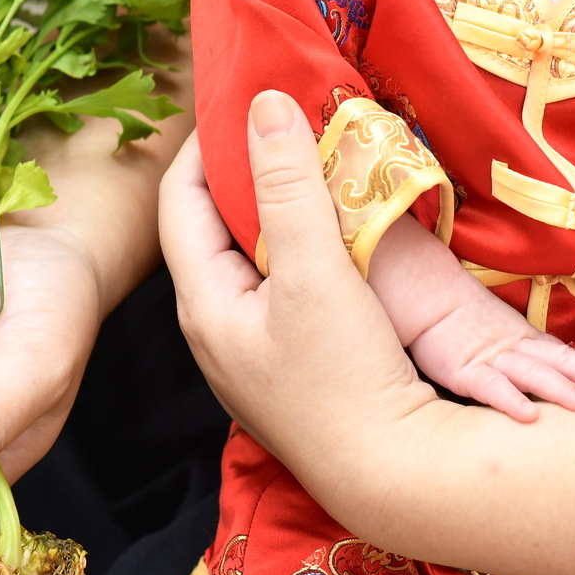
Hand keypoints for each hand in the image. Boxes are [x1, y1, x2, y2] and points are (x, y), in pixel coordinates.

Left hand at [162, 94, 443, 471]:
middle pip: (213, 226)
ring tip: (316, 167)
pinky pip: (282, 286)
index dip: (206, 142)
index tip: (246, 98)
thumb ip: (288, 185)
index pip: (179, 199)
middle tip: (287, 124)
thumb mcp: (316, 269)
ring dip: (278, 209)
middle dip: (245, 170)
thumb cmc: (344, 377)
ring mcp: (251, 353)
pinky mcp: (289, 367)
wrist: (395, 476)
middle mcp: (214, 328)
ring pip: (253, 256)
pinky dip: (302, 247)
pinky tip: (340, 235)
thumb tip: (263, 104)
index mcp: (202, 302)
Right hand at [399, 273, 574, 420]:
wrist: (425, 297)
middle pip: (560, 362)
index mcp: (525, 339)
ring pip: (532, 374)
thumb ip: (524, 353)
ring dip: (561, 389)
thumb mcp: (500, 333)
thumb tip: (552, 379)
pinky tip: (528, 416)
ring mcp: (491, 359)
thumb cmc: (462, 319)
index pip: (566, 356)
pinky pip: (491, 388)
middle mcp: (515, 348)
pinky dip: (511, 401)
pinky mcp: (465, 371)